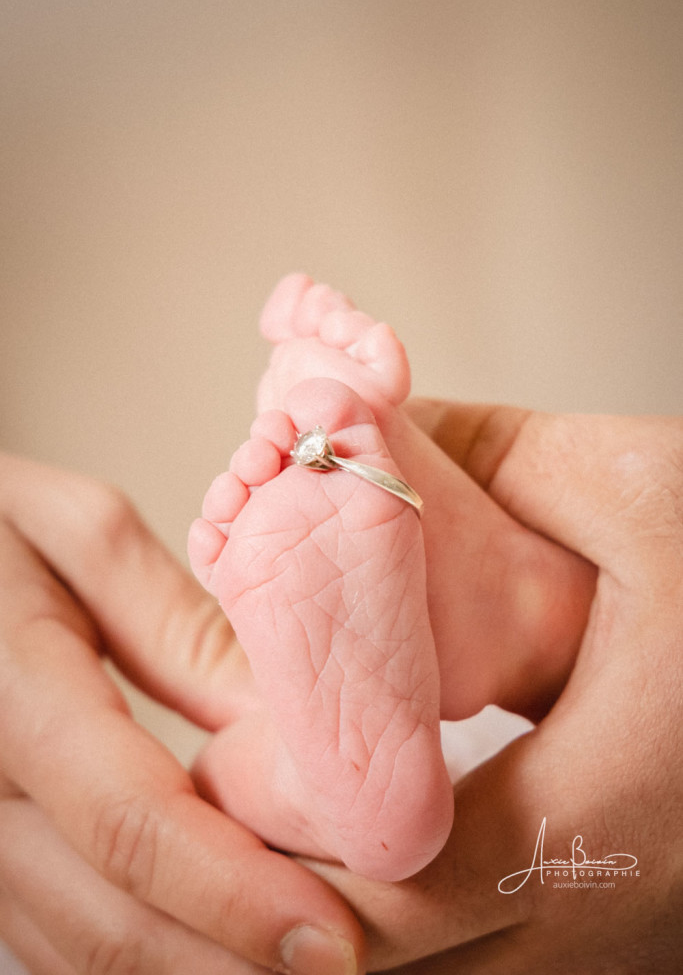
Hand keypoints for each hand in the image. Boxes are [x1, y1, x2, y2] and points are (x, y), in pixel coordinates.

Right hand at [0, 453, 363, 974]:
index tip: (333, 938)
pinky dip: (139, 954)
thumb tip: (285, 722)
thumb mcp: (81, 536)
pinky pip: (49, 930)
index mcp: (10, 687)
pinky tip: (212, 946)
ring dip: (187, 972)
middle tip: (339, 969)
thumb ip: (180, 627)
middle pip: (101, 918)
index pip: (128, 820)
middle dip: (227, 963)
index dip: (234, 894)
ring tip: (291, 968)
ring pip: (70, 947)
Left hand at [200, 407, 682, 972]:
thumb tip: (370, 428)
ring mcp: (632, 931)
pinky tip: (389, 851)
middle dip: (300, 888)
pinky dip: (426, 929)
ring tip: (293, 824)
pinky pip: (502, 964)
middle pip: (407, 955)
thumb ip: (495, 453)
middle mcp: (617, 901)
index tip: (223, 766)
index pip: (403, 876)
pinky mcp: (639, 924)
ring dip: (359, 915)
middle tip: (237, 797)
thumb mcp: (645, 489)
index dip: (294, 832)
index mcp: (608, 797)